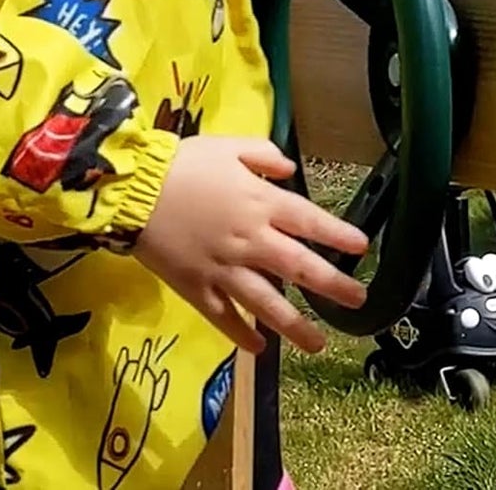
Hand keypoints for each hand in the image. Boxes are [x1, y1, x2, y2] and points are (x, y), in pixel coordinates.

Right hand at [132, 136, 368, 353]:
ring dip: (295, 326)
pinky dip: (242, 334)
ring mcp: (224, 269)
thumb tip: (290, 170)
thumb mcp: (229, 146)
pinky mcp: (197, 289)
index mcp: (260, 202)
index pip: (309, 221)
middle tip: (358, 301)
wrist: (134, 190)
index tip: (362, 248)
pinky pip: (224, 317)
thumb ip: (265, 156)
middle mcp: (250, 240)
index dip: (338, 234)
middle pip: (299, 267)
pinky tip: (259, 349)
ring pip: (266, 304)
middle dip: (332, 285)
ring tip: (318, 344)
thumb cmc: (183, 164)